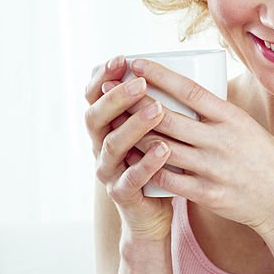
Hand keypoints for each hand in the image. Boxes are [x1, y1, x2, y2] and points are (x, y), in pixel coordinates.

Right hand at [84, 55, 173, 240]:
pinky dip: (147, 163)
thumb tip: (180, 61)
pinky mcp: (122, 193)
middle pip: (96, 117)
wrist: (152, 214)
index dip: (102, 77)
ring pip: (113, 145)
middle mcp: (100, 146)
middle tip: (140, 83)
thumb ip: (154, 102)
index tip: (121, 59)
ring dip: (134, 125)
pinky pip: (131, 177)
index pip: (93, 96)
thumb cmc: (157, 162)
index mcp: (105, 126)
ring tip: (157, 110)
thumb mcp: (151, 130)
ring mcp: (108, 171)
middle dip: (117, 97)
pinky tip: (164, 150)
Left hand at [127, 58, 273, 240]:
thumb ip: (219, 115)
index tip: (137, 63)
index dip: (160, 75)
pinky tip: (132, 161)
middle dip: (137, 103)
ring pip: (162, 148)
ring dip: (135, 136)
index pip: (190, 90)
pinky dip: (147, 169)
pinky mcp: (207, 193)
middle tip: (114, 92)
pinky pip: (168, 179)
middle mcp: (221, 140)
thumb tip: (190, 93)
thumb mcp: (248, 127)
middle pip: (168, 117)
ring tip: (116, 124)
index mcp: (232, 118)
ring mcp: (213, 168)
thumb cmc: (266, 159)